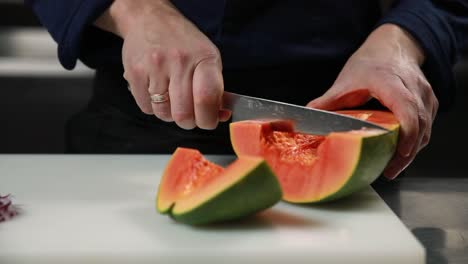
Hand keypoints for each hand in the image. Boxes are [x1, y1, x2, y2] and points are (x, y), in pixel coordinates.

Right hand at [95, 0, 229, 128]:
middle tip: (189, 115)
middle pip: (183, 114)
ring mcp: (155, 67)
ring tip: (172, 98)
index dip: (208, 119)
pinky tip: (156, 90)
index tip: (208, 121)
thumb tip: (220, 116)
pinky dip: (153, 107)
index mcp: (204, 58)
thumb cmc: (184, 43)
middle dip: (188, 122)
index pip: (207, 98)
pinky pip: (146, 108)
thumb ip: (215, 89)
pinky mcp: (135, 73)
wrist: (150, 19)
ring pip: (164, 114)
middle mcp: (179, 61)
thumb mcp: (208, 58)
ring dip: (169, 114)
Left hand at [307, 24, 438, 178]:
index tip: (400, 152)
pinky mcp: (429, 102)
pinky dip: (415, 141)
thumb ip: (327, 102)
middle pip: (419, 123)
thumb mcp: (346, 81)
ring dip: (412, 150)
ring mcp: (425, 95)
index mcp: (390, 81)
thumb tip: (306, 118)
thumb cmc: (370, 63)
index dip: (407, 132)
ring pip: (426, 128)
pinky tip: (400, 154)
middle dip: (407, 151)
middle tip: (390, 171)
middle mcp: (413, 87)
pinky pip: (427, 126)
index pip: (406, 108)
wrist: (392, 46)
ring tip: (393, 168)